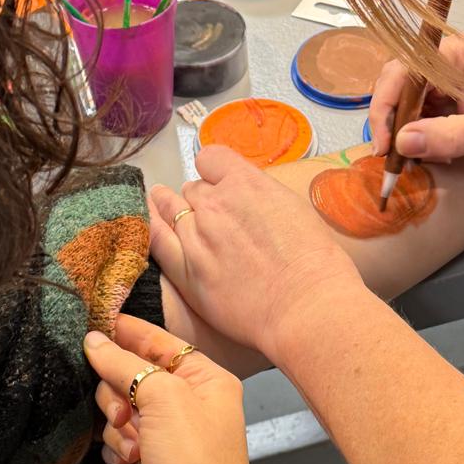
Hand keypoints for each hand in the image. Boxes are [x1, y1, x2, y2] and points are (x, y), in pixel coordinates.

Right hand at [85, 316, 261, 463]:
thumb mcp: (162, 399)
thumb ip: (125, 365)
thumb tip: (93, 340)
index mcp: (207, 380)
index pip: (160, 342)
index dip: (126, 334)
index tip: (90, 325)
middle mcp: (193, 405)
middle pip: (134, 378)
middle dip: (119, 394)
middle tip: (123, 415)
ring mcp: (173, 438)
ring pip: (123, 412)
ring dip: (118, 428)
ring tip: (132, 449)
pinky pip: (121, 442)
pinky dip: (118, 451)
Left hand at [149, 146, 361, 363]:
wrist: (306, 305)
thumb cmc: (315, 262)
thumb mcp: (294, 209)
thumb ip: (262, 197)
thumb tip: (249, 198)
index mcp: (246, 183)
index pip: (211, 158)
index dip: (215, 172)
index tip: (221, 185)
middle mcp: (216, 203)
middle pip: (193, 188)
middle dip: (201, 200)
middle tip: (214, 220)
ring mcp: (196, 236)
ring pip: (171, 210)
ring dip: (173, 211)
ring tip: (170, 212)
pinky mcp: (186, 270)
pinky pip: (156, 239)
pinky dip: (152, 229)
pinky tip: (148, 226)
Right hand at [367, 22, 463, 165]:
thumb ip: (448, 135)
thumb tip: (403, 142)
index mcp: (460, 53)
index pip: (405, 67)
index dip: (387, 102)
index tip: (385, 140)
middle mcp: (450, 62)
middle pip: (399, 82)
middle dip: (390, 119)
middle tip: (389, 155)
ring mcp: (451, 82)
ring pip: (408, 102)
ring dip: (403, 131)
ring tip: (409, 161)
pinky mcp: (455, 102)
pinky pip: (423, 116)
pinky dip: (419, 138)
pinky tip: (431, 156)